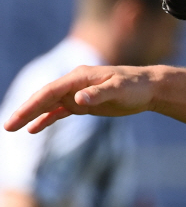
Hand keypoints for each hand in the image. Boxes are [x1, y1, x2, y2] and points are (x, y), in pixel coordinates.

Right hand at [3, 65, 155, 133]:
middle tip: (7, 126)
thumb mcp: (119, 89)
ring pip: (51, 104)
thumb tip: (78, 100)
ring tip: (13, 128)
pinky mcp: (85, 103)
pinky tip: (33, 129)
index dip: (33, 104)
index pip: (51, 91)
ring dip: (33, 115)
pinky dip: (47, 119)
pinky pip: (61, 111)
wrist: (150, 87)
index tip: (19, 118)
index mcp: (80, 77)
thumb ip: (99, 93)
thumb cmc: (136, 87)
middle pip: (45, 97)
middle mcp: (76, 83)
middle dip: (26, 110)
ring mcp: (79, 93)